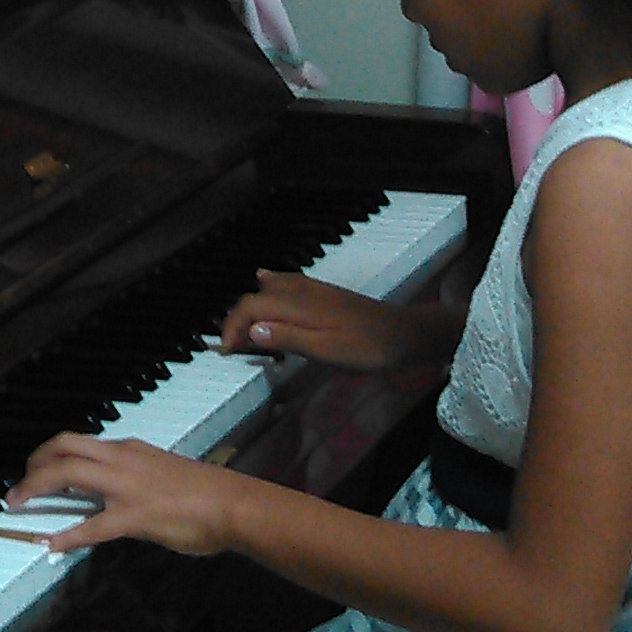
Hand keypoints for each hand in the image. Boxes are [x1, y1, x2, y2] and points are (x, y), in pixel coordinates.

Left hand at [3, 432, 241, 557]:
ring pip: (67, 473)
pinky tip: (50, 545)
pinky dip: (66, 535)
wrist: (230, 503)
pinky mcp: (134, 516)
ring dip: (36, 486)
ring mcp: (125, 486)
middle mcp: (120, 459)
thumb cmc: (203, 492)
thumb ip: (134, 476)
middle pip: (63, 447)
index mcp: (128, 449)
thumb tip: (113, 491)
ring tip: (15, 503)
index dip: (50, 453)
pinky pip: (91, 526)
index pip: (79, 442)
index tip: (37, 466)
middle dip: (34, 463)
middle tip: (18, 484)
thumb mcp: (160, 471)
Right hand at [217, 269, 424, 371]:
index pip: (250, 306)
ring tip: (245, 331)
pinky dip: (268, 286)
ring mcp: (312, 290)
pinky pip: (285, 283)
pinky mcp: (322, 294)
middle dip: (237, 319)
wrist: (405, 335)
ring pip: (269, 290)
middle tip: (233, 348)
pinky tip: (265, 281)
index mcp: (298, 305)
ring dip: (251, 308)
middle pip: (255, 297)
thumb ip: (288, 338)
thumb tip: (251, 329)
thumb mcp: (327, 350)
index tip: (226, 350)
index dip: (232, 326)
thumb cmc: (367, 348)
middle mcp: (300, 291)